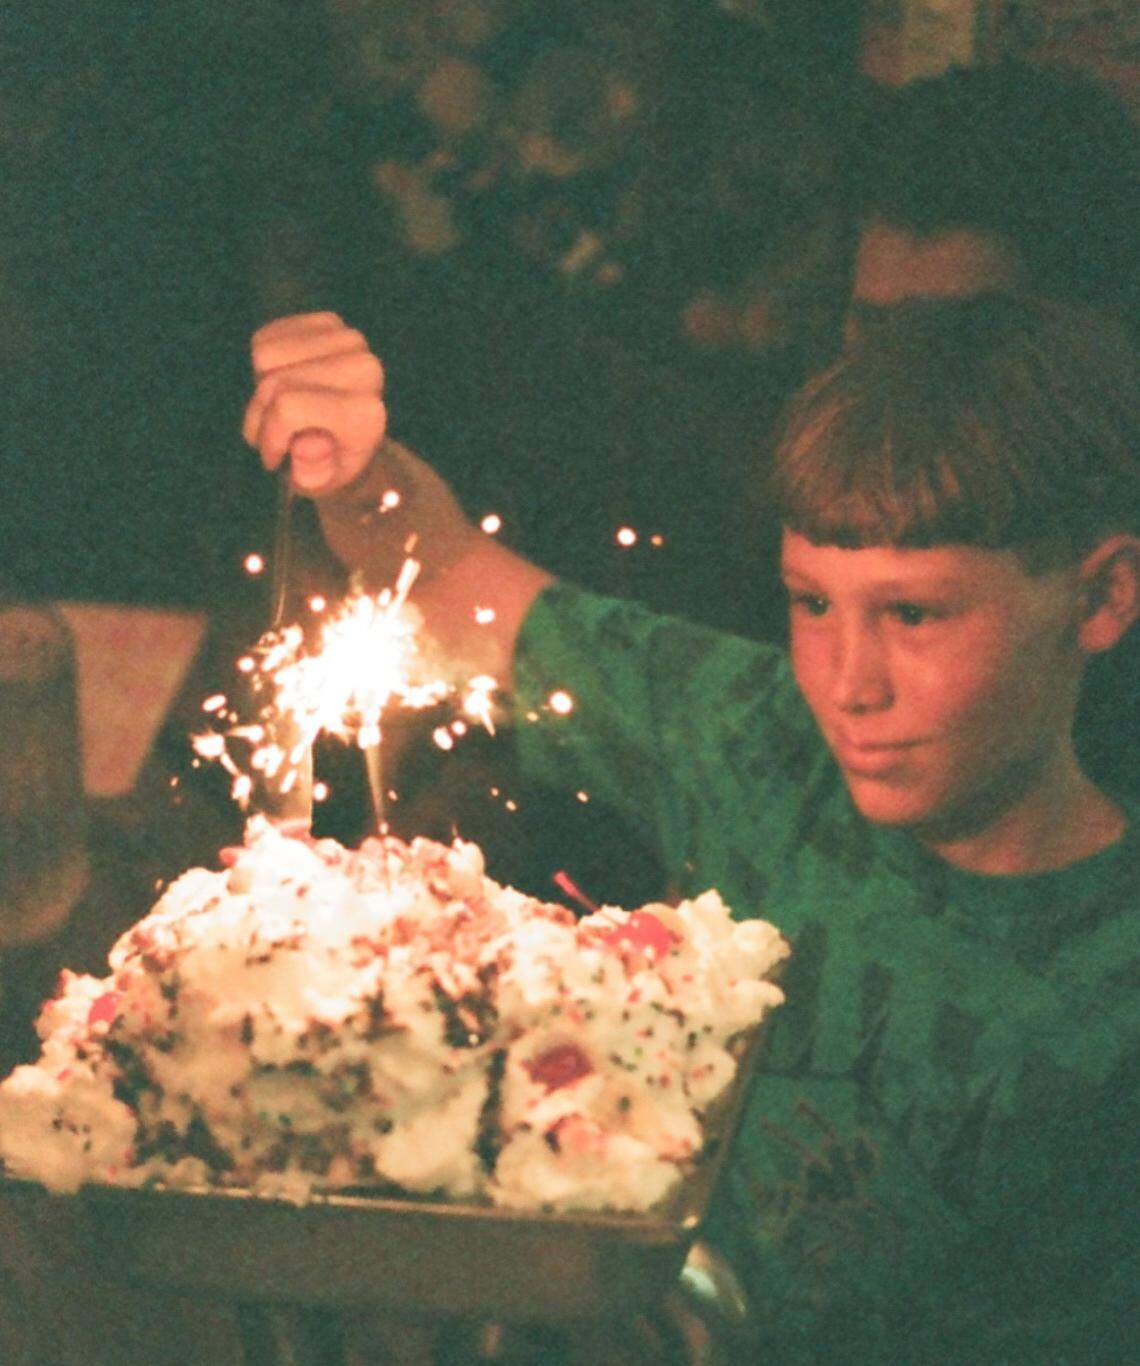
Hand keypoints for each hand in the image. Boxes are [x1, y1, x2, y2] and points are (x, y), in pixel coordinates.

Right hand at [242, 311, 386, 494]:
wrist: (348, 435)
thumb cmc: (329, 462)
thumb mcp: (318, 483)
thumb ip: (312, 473)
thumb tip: (308, 445)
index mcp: (367, 414)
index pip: (288, 407)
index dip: (269, 435)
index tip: (273, 457)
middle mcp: (366, 369)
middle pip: (274, 383)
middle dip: (261, 415)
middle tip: (270, 436)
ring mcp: (348, 340)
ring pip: (265, 358)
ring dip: (260, 388)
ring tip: (279, 409)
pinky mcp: (328, 322)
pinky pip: (266, 338)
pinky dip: (264, 366)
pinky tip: (284, 383)